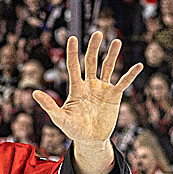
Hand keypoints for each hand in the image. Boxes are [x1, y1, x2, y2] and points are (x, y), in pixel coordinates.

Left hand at [32, 32, 142, 173]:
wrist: (90, 140)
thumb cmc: (73, 129)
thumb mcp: (59, 118)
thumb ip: (49, 105)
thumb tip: (34, 92)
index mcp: (76, 87)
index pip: (73, 65)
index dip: (72, 52)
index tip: (73, 38)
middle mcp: (90, 84)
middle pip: (91, 61)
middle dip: (94, 48)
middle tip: (98, 33)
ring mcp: (102, 89)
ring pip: (108, 67)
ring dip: (112, 55)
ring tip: (116, 42)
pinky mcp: (114, 96)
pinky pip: (123, 83)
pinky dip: (130, 75)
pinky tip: (138, 66)